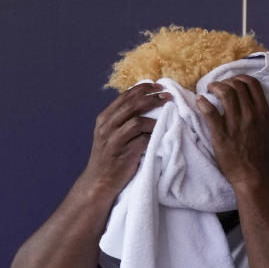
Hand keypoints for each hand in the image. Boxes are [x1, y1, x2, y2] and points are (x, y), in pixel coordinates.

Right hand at [79, 83, 168, 200]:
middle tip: (168, 95)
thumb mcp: (112, 134)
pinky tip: (162, 132)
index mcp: (104, 118)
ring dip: (155, 116)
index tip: (158, 86)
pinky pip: (142, 139)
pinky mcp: (123, 153)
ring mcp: (113, 140)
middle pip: (131, 105)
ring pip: (136, 120)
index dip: (142, 89)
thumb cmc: (111, 157)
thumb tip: (147, 103)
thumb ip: (124, 120)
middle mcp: (106, 126)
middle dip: (152, 97)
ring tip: (169, 113)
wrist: (99, 182)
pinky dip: (154, 134)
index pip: (124, 97)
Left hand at [197, 75, 268, 189]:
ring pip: (225, 93)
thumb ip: (259, 114)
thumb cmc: (260, 155)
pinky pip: (210, 111)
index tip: (233, 81)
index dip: (240, 78)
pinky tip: (199, 101)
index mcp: (263, 113)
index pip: (253, 84)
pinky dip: (203, 102)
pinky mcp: (221, 134)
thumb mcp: (266, 129)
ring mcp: (236, 124)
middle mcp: (251, 115)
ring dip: (215, 87)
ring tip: (208, 90)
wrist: (254, 175)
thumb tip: (248, 101)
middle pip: (237, 85)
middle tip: (218, 86)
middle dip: (225, 82)